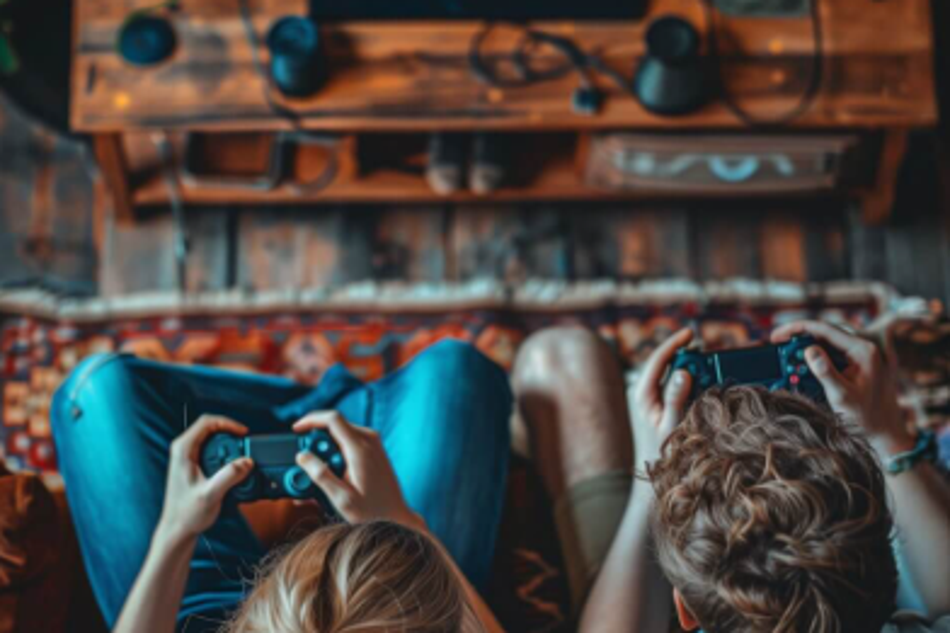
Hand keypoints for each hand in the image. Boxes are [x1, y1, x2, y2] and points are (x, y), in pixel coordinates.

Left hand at [157, 415, 253, 543]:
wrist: (177, 529)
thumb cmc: (186, 514)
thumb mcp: (211, 494)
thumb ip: (230, 475)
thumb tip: (246, 461)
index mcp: (183, 450)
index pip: (206, 422)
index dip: (228, 423)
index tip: (243, 432)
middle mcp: (182, 450)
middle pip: (210, 427)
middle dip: (230, 432)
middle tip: (244, 444)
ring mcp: (186, 457)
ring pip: (210, 437)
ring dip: (228, 442)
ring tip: (240, 453)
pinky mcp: (192, 464)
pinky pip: (210, 449)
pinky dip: (224, 452)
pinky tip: (232, 464)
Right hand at [293, 411, 424, 531]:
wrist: (395, 516)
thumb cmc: (372, 511)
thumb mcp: (342, 498)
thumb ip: (321, 475)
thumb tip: (302, 456)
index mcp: (360, 448)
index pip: (332, 418)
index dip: (311, 419)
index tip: (296, 429)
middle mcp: (369, 439)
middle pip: (334, 426)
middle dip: (317, 441)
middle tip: (309, 464)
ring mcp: (373, 442)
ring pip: (340, 434)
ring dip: (326, 449)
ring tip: (323, 475)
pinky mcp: (373, 448)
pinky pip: (348, 441)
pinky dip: (336, 452)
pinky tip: (333, 473)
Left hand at [630, 328, 693, 475]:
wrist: (662, 472)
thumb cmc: (663, 450)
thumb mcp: (671, 424)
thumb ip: (676, 399)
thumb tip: (683, 373)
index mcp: (643, 394)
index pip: (658, 360)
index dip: (673, 344)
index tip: (690, 333)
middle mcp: (648, 392)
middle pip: (668, 364)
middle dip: (687, 355)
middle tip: (707, 354)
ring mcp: (657, 397)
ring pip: (676, 373)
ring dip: (693, 368)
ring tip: (710, 367)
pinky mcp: (667, 403)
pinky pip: (681, 385)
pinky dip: (695, 380)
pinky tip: (707, 381)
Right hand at [771, 321, 912, 453]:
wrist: (884, 431)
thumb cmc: (866, 416)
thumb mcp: (841, 396)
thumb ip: (825, 372)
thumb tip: (809, 350)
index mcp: (863, 350)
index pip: (825, 329)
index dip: (797, 328)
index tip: (778, 335)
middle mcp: (865, 348)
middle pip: (825, 333)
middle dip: (800, 337)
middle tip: (780, 345)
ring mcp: (863, 355)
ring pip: (829, 342)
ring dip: (808, 347)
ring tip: (790, 358)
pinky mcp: (859, 363)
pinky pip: (834, 352)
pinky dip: (817, 357)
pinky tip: (806, 366)